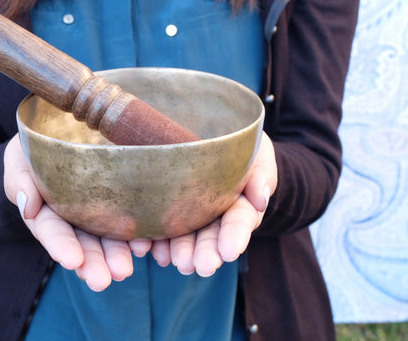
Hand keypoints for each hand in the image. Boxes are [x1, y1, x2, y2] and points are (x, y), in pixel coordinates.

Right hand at [4, 134, 137, 291]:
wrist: (58, 141)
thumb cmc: (32, 151)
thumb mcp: (19, 161)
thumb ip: (20, 182)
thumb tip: (27, 208)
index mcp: (44, 211)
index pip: (51, 229)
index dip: (60, 245)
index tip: (72, 260)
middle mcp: (71, 218)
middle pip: (81, 243)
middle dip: (92, 262)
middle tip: (102, 280)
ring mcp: (94, 215)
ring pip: (105, 238)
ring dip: (115, 255)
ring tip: (123, 271)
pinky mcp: (116, 206)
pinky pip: (126, 223)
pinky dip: (136, 236)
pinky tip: (145, 247)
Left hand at [148, 132, 276, 276]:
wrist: (216, 140)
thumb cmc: (243, 149)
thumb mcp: (258, 156)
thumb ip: (260, 176)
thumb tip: (260, 199)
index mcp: (241, 204)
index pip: (239, 220)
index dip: (235, 236)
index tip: (230, 251)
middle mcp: (215, 214)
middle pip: (211, 234)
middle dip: (207, 251)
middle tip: (203, 266)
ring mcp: (191, 215)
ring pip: (186, 235)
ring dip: (181, 251)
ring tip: (178, 263)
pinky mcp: (168, 211)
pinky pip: (160, 227)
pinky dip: (153, 240)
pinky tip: (146, 248)